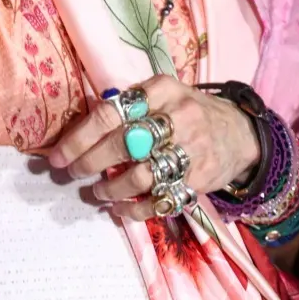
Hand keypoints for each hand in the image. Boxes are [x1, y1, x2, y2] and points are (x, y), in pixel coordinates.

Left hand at [44, 74, 259, 220]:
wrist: (241, 134)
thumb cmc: (189, 112)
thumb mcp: (164, 94)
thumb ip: (129, 105)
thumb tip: (81, 126)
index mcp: (162, 89)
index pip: (110, 113)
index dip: (79, 137)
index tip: (57, 154)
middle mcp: (178, 116)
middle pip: (121, 143)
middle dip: (88, 162)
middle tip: (71, 172)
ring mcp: (191, 149)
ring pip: (139, 176)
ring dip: (110, 189)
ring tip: (97, 193)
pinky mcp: (199, 180)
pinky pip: (159, 200)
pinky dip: (134, 210)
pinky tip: (119, 209)